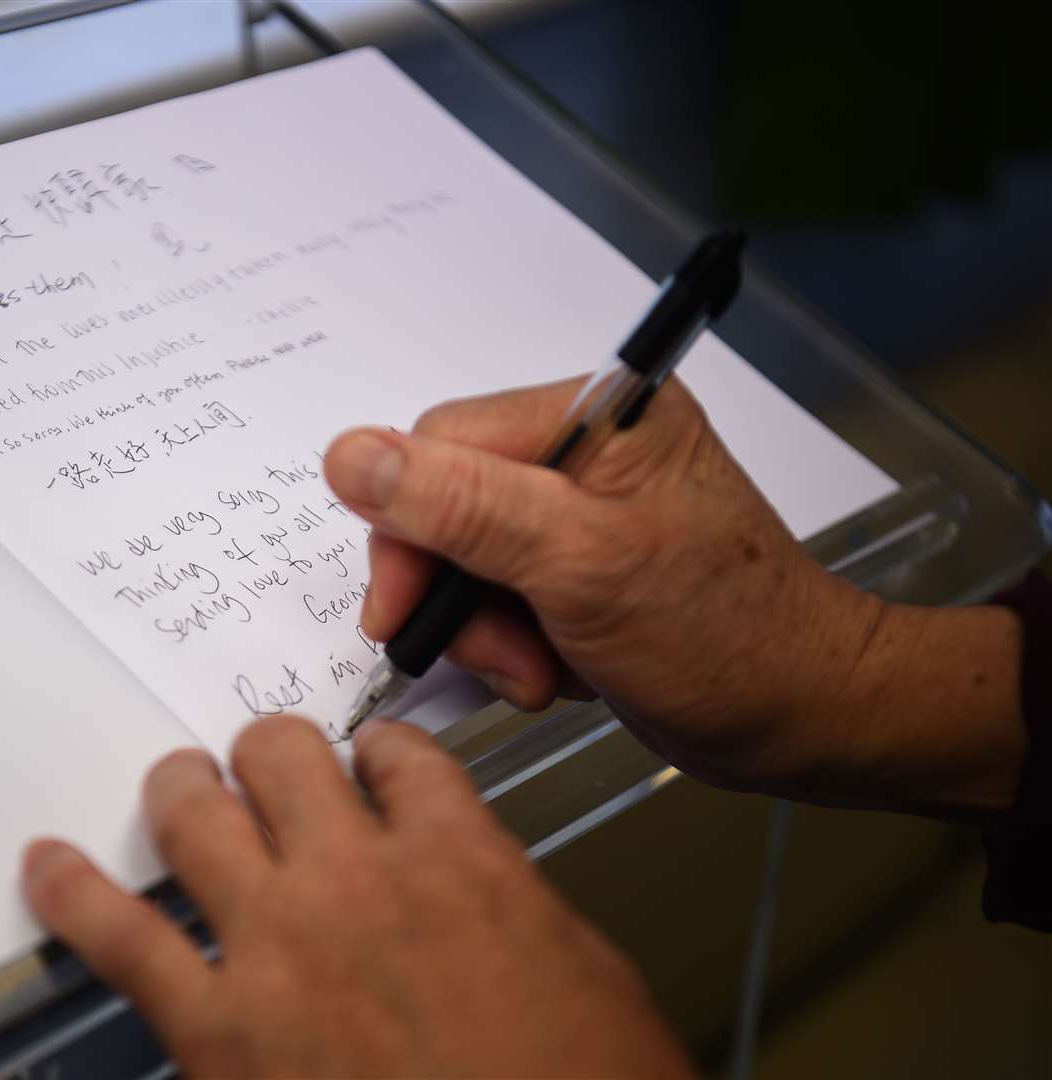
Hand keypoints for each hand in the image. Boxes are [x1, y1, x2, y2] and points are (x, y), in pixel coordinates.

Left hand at [23, 715, 691, 1077]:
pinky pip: (123, 938)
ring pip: (196, 812)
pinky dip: (76, 894)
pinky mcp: (218, 1032)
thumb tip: (478, 887)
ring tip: (178, 783)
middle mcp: (359, 884)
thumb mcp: (592, 981)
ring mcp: (278, 950)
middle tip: (267, 767)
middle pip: (283, 756)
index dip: (379, 753)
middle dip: (273, 753)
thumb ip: (513, 908)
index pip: (399, 757)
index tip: (370, 765)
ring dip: (182, 786)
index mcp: (461, 865)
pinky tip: (49, 870)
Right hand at [323, 378, 1025, 817]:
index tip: (406, 612)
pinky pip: (498, 590)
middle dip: (458, 592)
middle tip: (508, 654)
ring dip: (486, 628)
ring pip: (465, 556)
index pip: (439, 445)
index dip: (407, 529)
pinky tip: (559, 667)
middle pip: (443, 502)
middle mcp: (585, 448)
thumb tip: (350, 457)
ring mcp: (582, 508)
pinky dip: (511, 641)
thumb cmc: (723, 636)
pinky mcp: (580, 561)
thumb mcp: (578, 565)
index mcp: (596, 412)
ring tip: (543, 668)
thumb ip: (461, 506)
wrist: (804, 715)